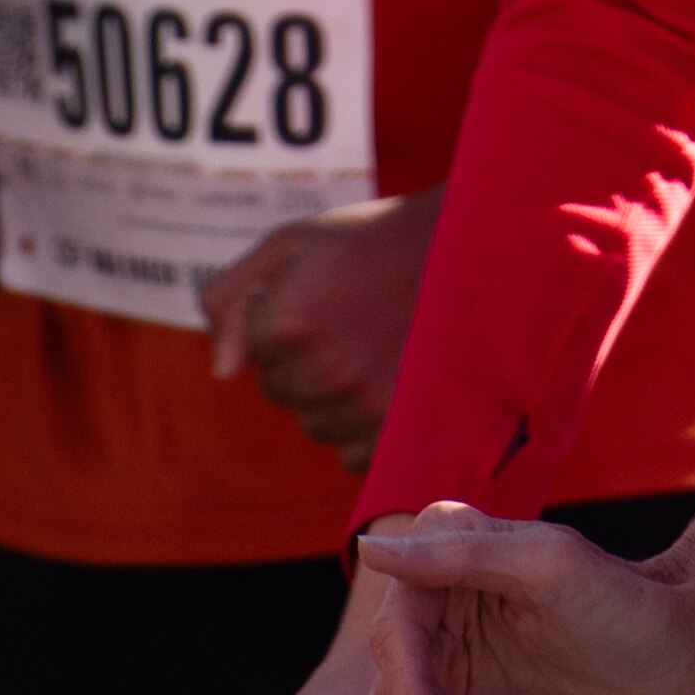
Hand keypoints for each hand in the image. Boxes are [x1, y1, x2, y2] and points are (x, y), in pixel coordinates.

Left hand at [202, 190, 437, 464]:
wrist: (473, 248)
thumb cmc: (376, 241)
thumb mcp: (294, 242)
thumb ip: (233, 297)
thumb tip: (221, 371)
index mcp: (288, 321)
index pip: (253, 349)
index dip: (286, 314)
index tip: (328, 289)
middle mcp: (323, 371)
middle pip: (281, 391)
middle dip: (305, 359)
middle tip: (355, 316)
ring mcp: (363, 408)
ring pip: (315, 424)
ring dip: (334, 395)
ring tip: (378, 344)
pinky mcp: (398, 434)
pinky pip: (352, 454)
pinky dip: (366, 426)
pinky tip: (395, 378)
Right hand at [329, 504, 694, 694]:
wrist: (670, 653)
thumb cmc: (622, 599)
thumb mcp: (550, 566)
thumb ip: (462, 555)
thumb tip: (373, 549)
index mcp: (449, 546)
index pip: (396, 632)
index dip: (407, 693)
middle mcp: (435, 593)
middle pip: (386, 679)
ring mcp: (444, 646)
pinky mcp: (458, 692)